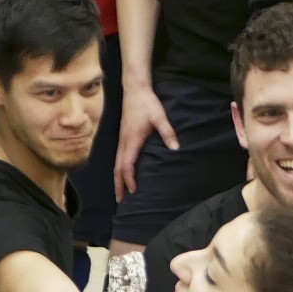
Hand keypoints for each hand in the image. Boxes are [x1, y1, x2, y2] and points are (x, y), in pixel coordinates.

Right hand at [114, 85, 178, 201]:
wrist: (135, 89)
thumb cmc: (147, 103)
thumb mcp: (160, 117)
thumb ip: (168, 133)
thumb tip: (176, 148)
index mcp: (131, 140)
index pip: (127, 165)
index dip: (129, 180)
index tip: (133, 191)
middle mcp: (123, 142)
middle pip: (117, 169)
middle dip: (118, 186)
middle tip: (120, 202)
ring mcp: (121, 139)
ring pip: (116, 164)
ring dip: (117, 179)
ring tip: (119, 193)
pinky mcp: (123, 137)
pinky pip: (118, 158)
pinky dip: (119, 170)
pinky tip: (122, 174)